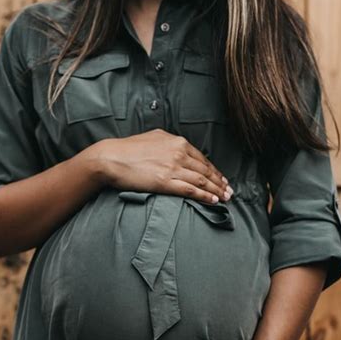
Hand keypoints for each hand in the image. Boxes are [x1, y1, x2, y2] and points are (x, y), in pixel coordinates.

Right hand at [93, 129, 232, 204]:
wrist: (110, 158)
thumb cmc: (128, 150)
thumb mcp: (153, 138)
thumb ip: (168, 143)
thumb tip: (177, 147)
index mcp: (176, 142)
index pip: (202, 158)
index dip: (214, 170)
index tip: (221, 179)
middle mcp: (178, 153)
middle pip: (206, 170)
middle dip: (220, 182)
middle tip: (230, 191)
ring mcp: (173, 167)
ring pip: (201, 180)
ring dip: (216, 190)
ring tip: (225, 198)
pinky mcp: (165, 181)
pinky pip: (191, 190)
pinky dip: (204, 196)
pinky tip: (213, 201)